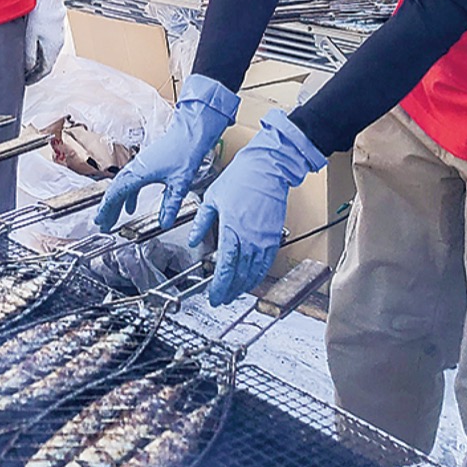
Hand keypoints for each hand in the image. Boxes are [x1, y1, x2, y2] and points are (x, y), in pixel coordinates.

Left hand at [24, 0, 65, 84]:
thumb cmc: (40, 13)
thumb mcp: (30, 37)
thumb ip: (28, 55)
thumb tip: (27, 68)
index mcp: (53, 49)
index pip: (45, 70)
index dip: (34, 78)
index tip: (26, 82)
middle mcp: (57, 44)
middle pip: (46, 62)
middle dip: (35, 70)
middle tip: (24, 74)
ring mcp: (57, 36)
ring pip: (46, 53)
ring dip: (37, 59)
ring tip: (25, 62)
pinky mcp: (54, 28)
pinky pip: (47, 44)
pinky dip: (39, 50)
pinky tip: (30, 47)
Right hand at [94, 74, 238, 231]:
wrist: (190, 132)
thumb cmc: (185, 151)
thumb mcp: (180, 184)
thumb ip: (171, 205)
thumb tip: (165, 222)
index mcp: (139, 173)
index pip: (116, 194)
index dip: (106, 208)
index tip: (100, 220)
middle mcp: (135, 168)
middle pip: (115, 191)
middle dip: (107, 209)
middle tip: (101, 223)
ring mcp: (139, 165)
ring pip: (121, 187)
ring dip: (116, 203)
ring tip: (112, 217)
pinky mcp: (146, 164)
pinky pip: (130, 183)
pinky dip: (128, 196)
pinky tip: (131, 206)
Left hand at [188, 108, 325, 304]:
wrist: (268, 167)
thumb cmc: (240, 178)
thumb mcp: (212, 198)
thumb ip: (202, 223)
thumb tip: (193, 240)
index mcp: (232, 230)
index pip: (226, 268)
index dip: (219, 287)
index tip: (214, 297)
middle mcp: (251, 239)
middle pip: (241, 275)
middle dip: (230, 291)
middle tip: (221, 299)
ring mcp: (265, 239)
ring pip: (255, 271)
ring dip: (244, 286)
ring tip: (234, 293)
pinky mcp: (273, 235)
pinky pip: (266, 262)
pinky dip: (258, 274)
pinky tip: (251, 278)